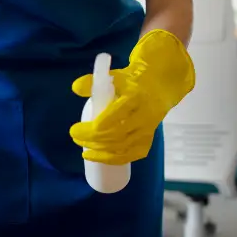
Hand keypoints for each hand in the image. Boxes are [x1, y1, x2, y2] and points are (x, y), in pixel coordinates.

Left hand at [69, 29, 194, 164]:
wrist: (161, 84)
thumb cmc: (133, 81)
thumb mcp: (114, 76)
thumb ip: (93, 81)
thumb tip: (75, 88)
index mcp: (135, 97)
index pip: (113, 117)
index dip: (93, 128)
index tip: (75, 130)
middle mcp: (144, 115)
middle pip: (117, 135)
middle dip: (93, 140)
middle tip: (76, 138)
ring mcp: (149, 128)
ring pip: (124, 147)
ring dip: (102, 152)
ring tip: (85, 150)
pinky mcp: (150, 137)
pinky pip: (134, 154)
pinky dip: (116, 159)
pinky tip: (101, 158)